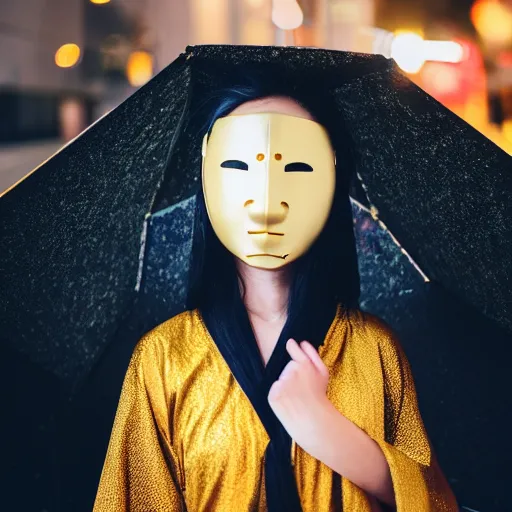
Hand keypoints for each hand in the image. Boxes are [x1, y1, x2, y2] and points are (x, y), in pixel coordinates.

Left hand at [267, 339, 331, 455]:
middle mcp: (291, 371)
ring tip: (297, 397)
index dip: (292, 347)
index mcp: (304, 364)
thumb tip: (302, 342)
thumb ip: (313, 355)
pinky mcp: (273, 395)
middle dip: (293, 374)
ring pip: (281, 379)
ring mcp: (281, 383)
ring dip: (286, 386)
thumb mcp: (323, 373)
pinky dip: (279, 396)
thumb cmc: (320, 397)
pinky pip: (274, 390)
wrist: (314, 422)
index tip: (291, 344)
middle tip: (303, 389)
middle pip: (288, 366)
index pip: (293, 348)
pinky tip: (289, 402)